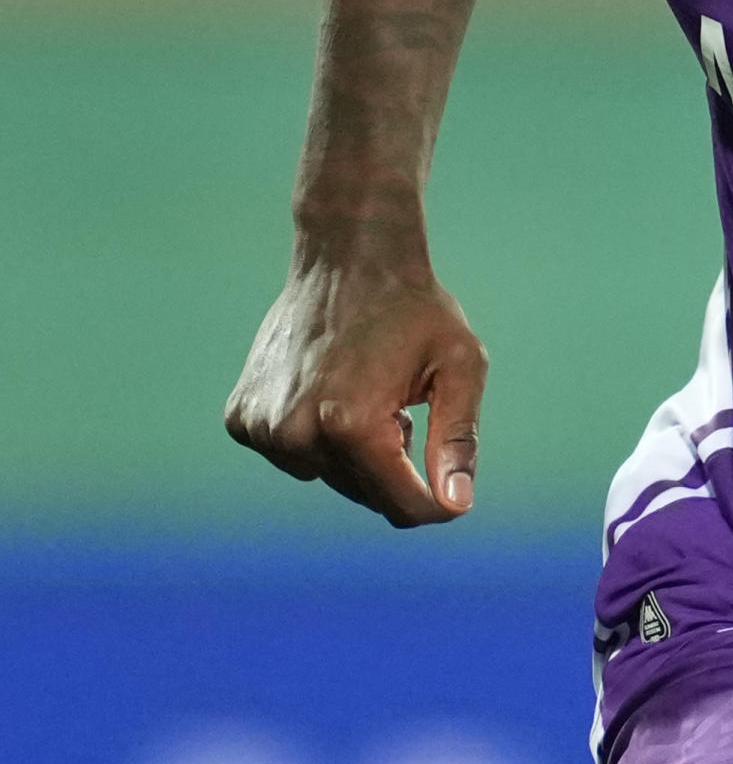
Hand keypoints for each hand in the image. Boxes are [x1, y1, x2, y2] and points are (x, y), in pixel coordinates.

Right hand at [225, 251, 487, 525]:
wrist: (347, 257)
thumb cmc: (413, 310)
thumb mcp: (459, 368)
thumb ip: (458, 441)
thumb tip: (454, 506)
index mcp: (352, 425)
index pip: (401, 505)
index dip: (435, 501)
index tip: (451, 486)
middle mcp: (296, 433)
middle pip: (364, 494)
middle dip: (392, 464)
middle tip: (399, 405)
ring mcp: (262, 427)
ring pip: (327, 476)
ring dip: (354, 451)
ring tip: (364, 393)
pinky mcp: (240, 419)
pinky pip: (292, 455)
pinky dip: (313, 436)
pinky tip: (326, 388)